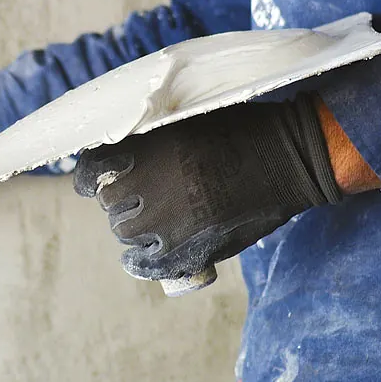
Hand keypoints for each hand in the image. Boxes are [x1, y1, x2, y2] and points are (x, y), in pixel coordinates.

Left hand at [73, 94, 345, 281]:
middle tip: (139, 195)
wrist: (291, 158)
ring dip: (132, 227)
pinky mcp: (192, 248)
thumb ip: (152, 136)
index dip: (89, 176)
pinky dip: (139, 262)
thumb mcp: (190, 117)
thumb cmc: (244, 129)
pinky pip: (149, 264)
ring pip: (126, 233)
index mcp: (149, 148)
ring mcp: (171, 221)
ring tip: (152, 219)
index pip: (93, 169)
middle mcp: (152, 185)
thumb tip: (118, 152)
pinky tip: (138, 257)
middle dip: (119, 200)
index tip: (92, 180)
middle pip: (110, 203)